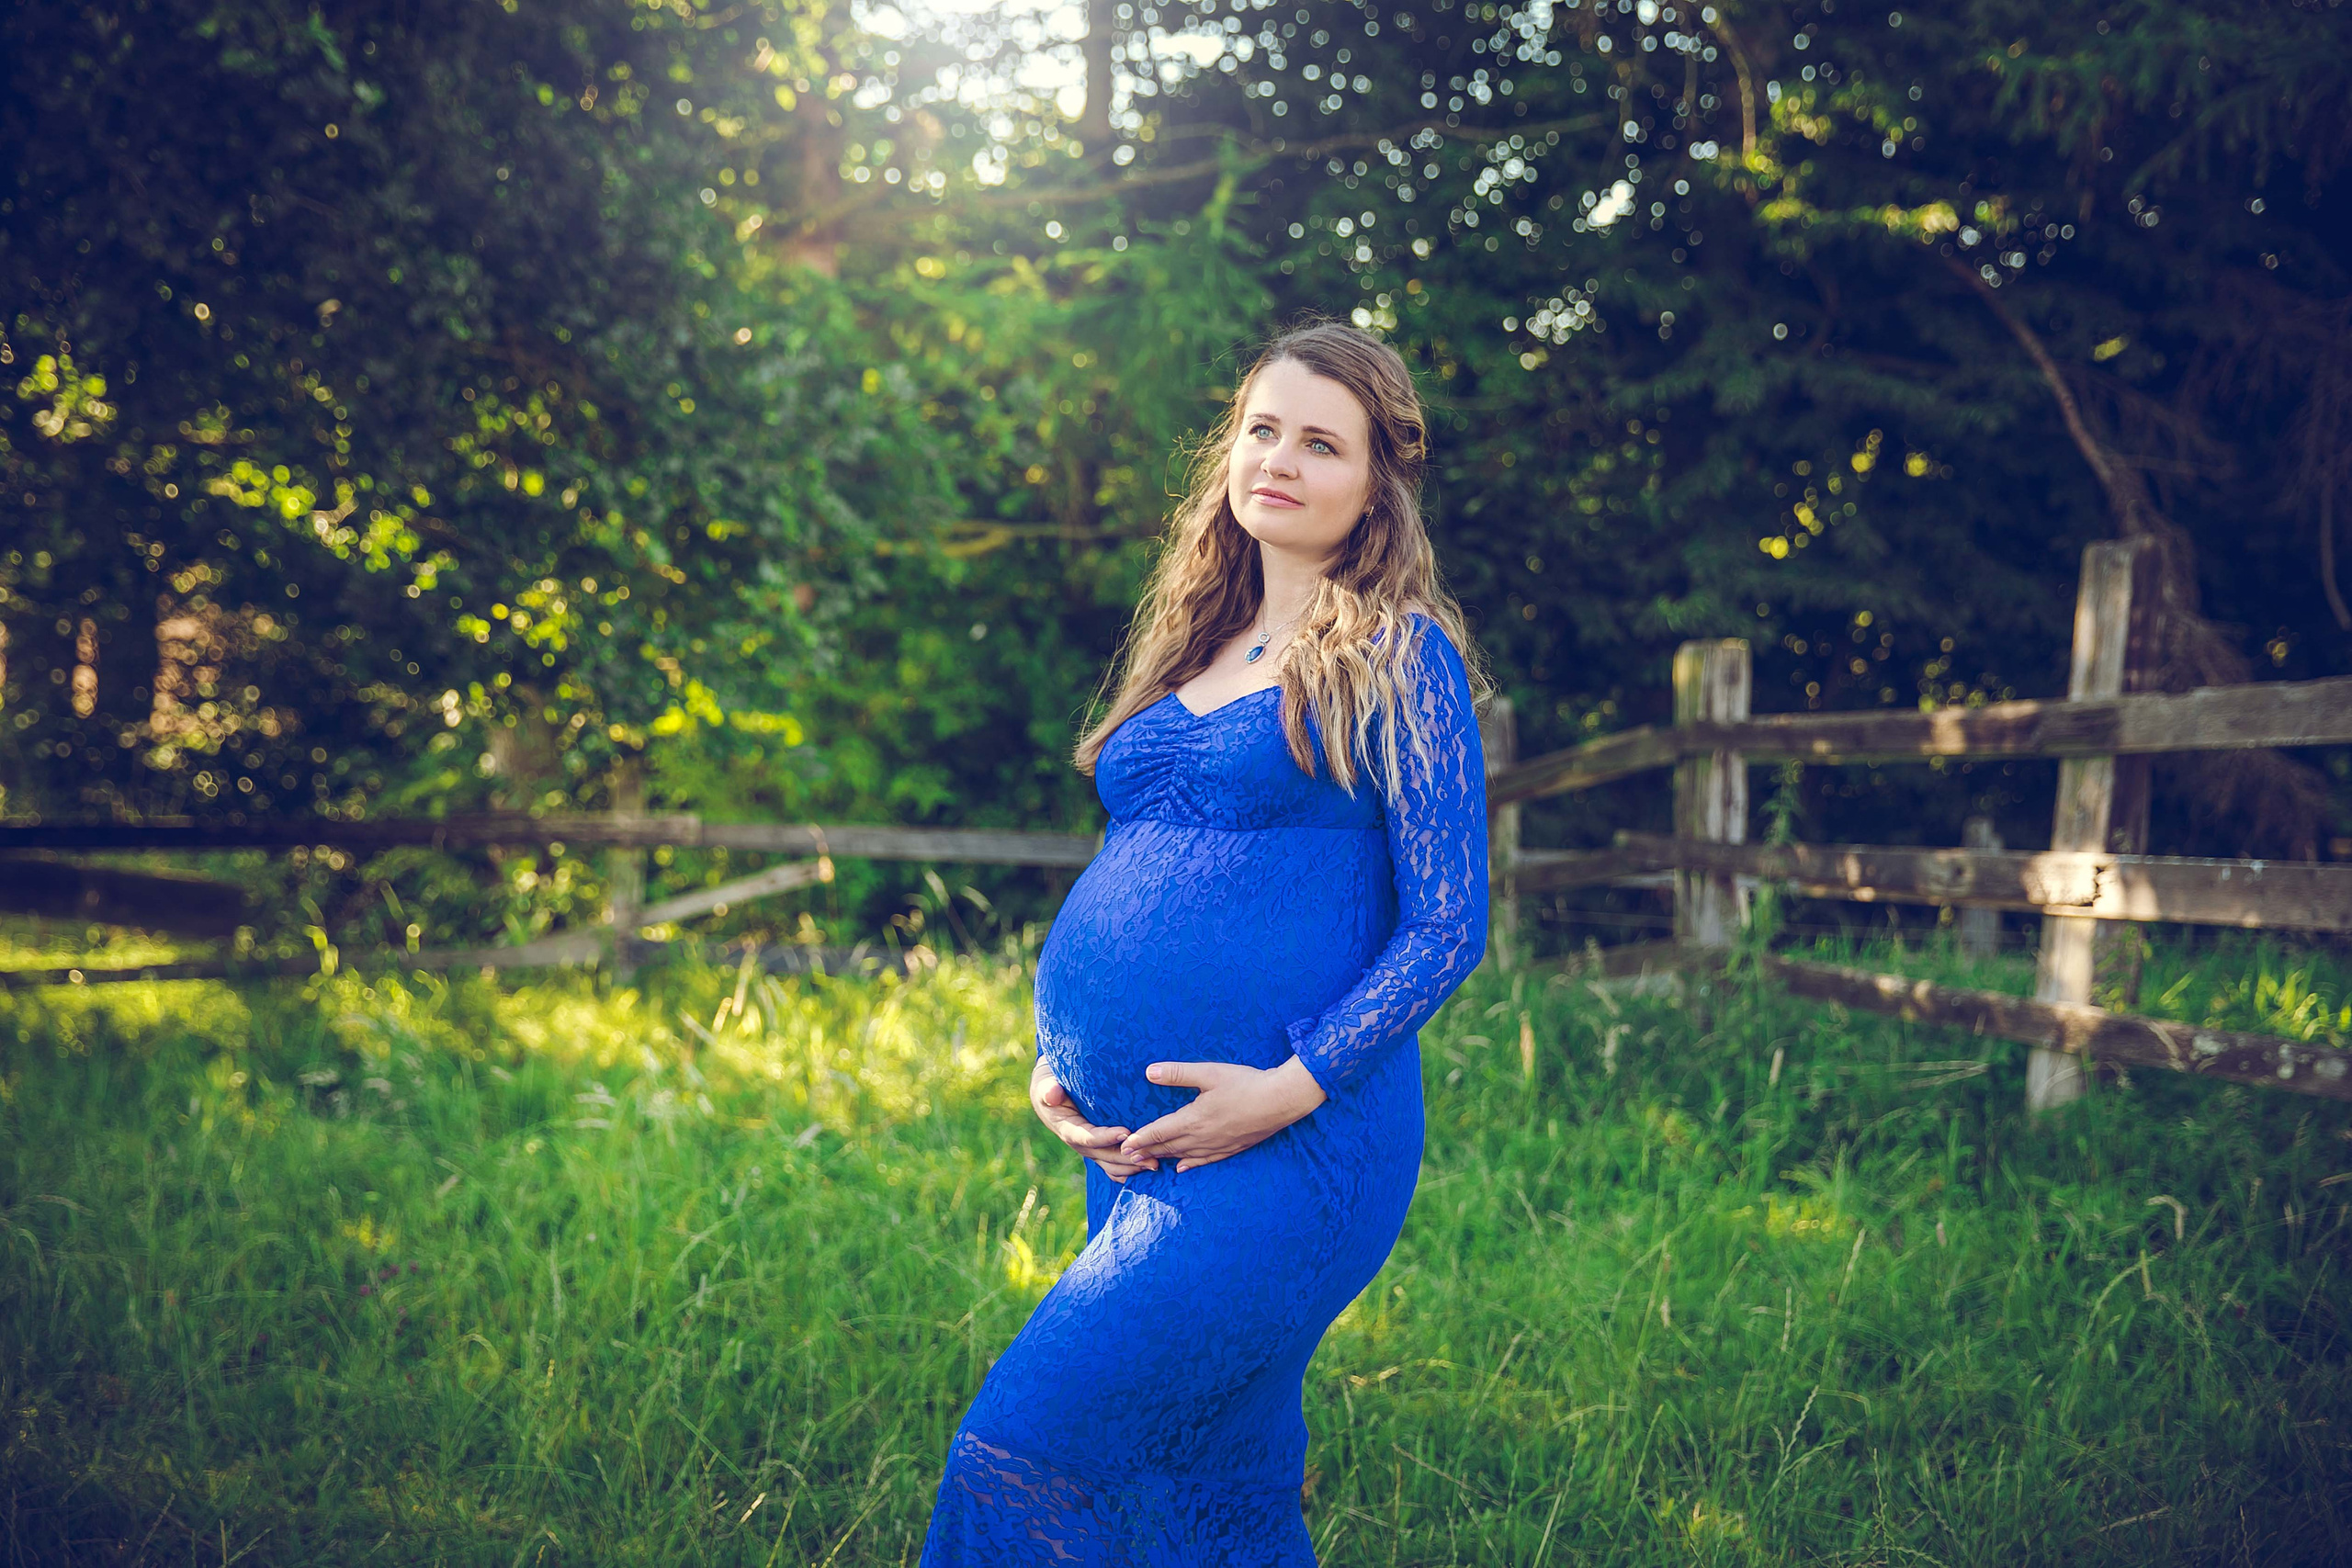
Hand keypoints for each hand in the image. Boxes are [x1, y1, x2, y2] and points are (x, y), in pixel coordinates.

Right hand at [1030, 1056, 1157, 1180]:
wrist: (1051, 1097)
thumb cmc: (1051, 1086)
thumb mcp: (1046, 1085)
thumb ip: (1049, 1090)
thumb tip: (1052, 1094)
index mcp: (1069, 1130)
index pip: (1088, 1137)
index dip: (1106, 1137)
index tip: (1126, 1132)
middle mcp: (1081, 1145)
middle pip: (1106, 1157)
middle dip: (1128, 1158)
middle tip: (1151, 1158)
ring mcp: (1092, 1151)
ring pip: (1113, 1166)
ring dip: (1133, 1168)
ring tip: (1156, 1164)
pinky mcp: (1101, 1151)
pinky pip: (1116, 1167)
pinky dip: (1132, 1169)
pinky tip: (1152, 1167)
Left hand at [1119, 1056, 1327, 1173]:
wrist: (1281, 1100)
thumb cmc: (1245, 1083)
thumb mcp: (1209, 1073)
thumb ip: (1178, 1073)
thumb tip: (1149, 1072)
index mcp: (1194, 1119)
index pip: (1159, 1132)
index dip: (1140, 1139)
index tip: (1124, 1145)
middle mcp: (1202, 1137)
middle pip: (1168, 1147)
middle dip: (1146, 1151)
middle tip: (1127, 1157)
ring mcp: (1217, 1145)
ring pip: (1184, 1156)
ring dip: (1165, 1158)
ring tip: (1149, 1162)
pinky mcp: (1232, 1148)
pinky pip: (1205, 1161)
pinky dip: (1190, 1165)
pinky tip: (1182, 1168)